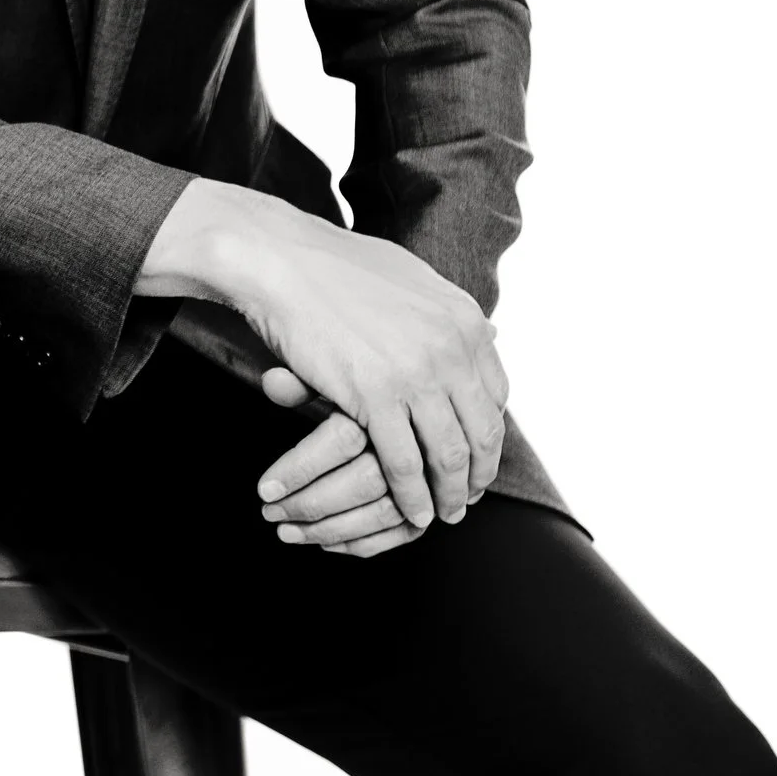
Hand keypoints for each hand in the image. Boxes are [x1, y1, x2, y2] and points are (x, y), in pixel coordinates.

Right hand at [142, 182, 507, 547]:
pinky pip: (404, 464)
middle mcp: (452, 348)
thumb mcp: (414, 280)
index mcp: (464, 320)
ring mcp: (416, 374)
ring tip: (443, 514)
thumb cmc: (336, 267)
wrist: (281, 260)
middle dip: (478, 473)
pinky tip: (411, 512)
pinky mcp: (375, 398)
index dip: (488, 433)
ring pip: (448, 455)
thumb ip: (453, 314)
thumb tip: (493, 330)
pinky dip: (412, 496)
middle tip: (467, 497)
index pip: (495, 394)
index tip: (476, 455)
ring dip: (449, 494)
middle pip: (482, 430)